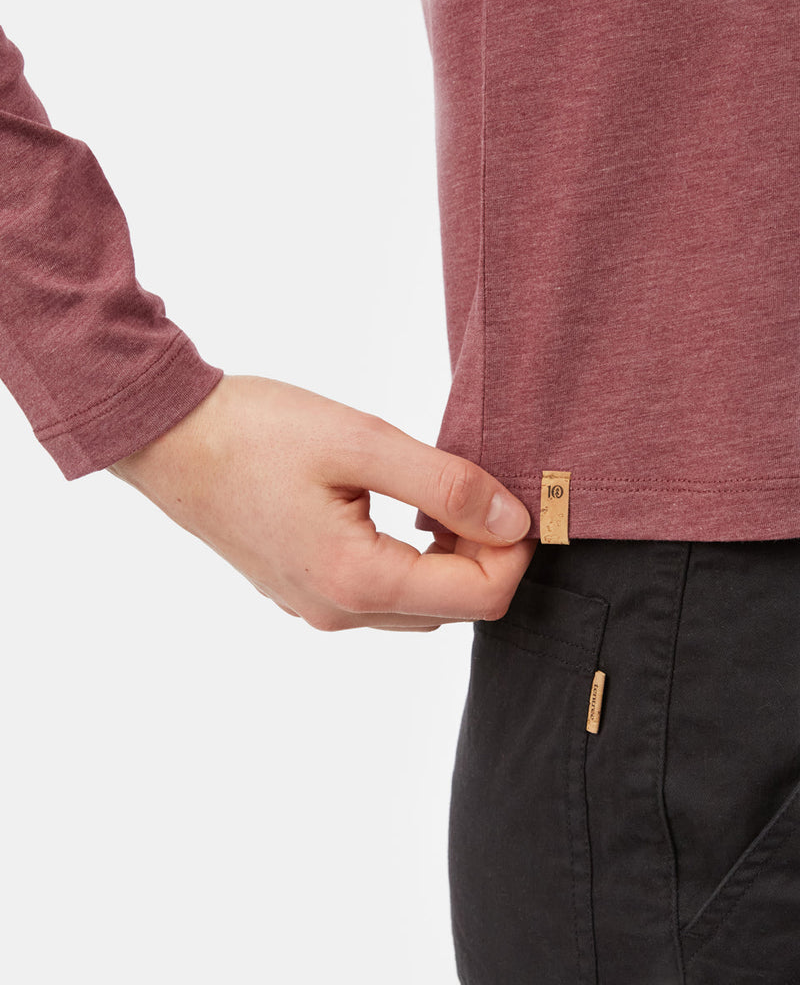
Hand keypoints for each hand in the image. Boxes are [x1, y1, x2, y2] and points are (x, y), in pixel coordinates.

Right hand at [109, 374, 537, 631]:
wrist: (171, 441)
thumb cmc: (256, 433)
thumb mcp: (363, 442)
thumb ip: (447, 484)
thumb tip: (514, 521)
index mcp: (358, 580)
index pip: (481, 597)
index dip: (516, 552)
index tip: (516, 500)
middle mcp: (340, 613)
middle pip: (454, 609)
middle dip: (486, 557)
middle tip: (478, 492)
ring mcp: (317, 609)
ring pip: (419, 606)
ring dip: (448, 561)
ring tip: (441, 498)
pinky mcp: (304, 593)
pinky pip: (380, 597)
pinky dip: (410, 562)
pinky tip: (401, 514)